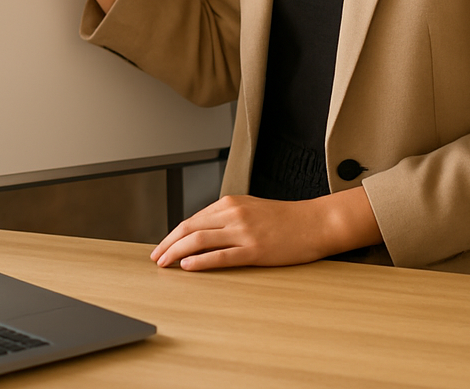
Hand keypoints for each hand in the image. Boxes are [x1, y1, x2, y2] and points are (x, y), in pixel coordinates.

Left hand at [150, 188, 381, 270]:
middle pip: (189, 228)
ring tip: (164, 264)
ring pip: (199, 240)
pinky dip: (200, 261)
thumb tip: (204, 233)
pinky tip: (187, 267)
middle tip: (155, 257)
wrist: (314, 222)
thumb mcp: (251, 209)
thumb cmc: (285, 219)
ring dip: (176, 252)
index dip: (173, 234)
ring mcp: (243, 231)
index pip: (192, 219)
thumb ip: (228, 218)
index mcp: (230, 203)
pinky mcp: (255, 249)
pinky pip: (221, 256)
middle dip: (168, 243)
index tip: (162, 246)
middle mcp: (233, 213)